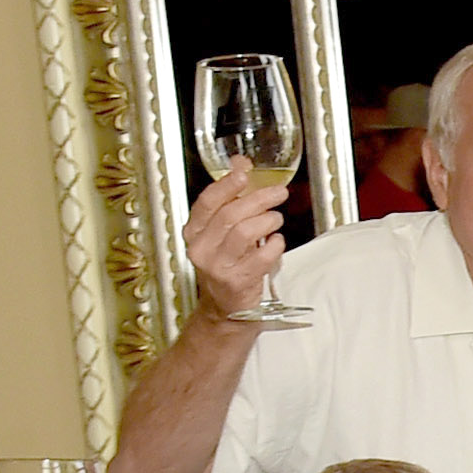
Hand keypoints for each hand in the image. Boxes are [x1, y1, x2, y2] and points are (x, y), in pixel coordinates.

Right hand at [181, 155, 287, 322]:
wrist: (225, 309)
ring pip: (244, 233)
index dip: (227, 185)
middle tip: (278, 193)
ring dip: (267, 221)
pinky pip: (261, 256)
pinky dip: (274, 245)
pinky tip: (277, 241)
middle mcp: (201, 248)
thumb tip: (241, 163)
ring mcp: (218, 266)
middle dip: (258, 199)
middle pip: (230, 215)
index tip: (245, 173)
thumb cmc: (228, 265)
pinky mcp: (237, 282)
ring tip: (277, 218)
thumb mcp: (223, 231)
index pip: (207, 202)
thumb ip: (231, 198)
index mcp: (194, 232)